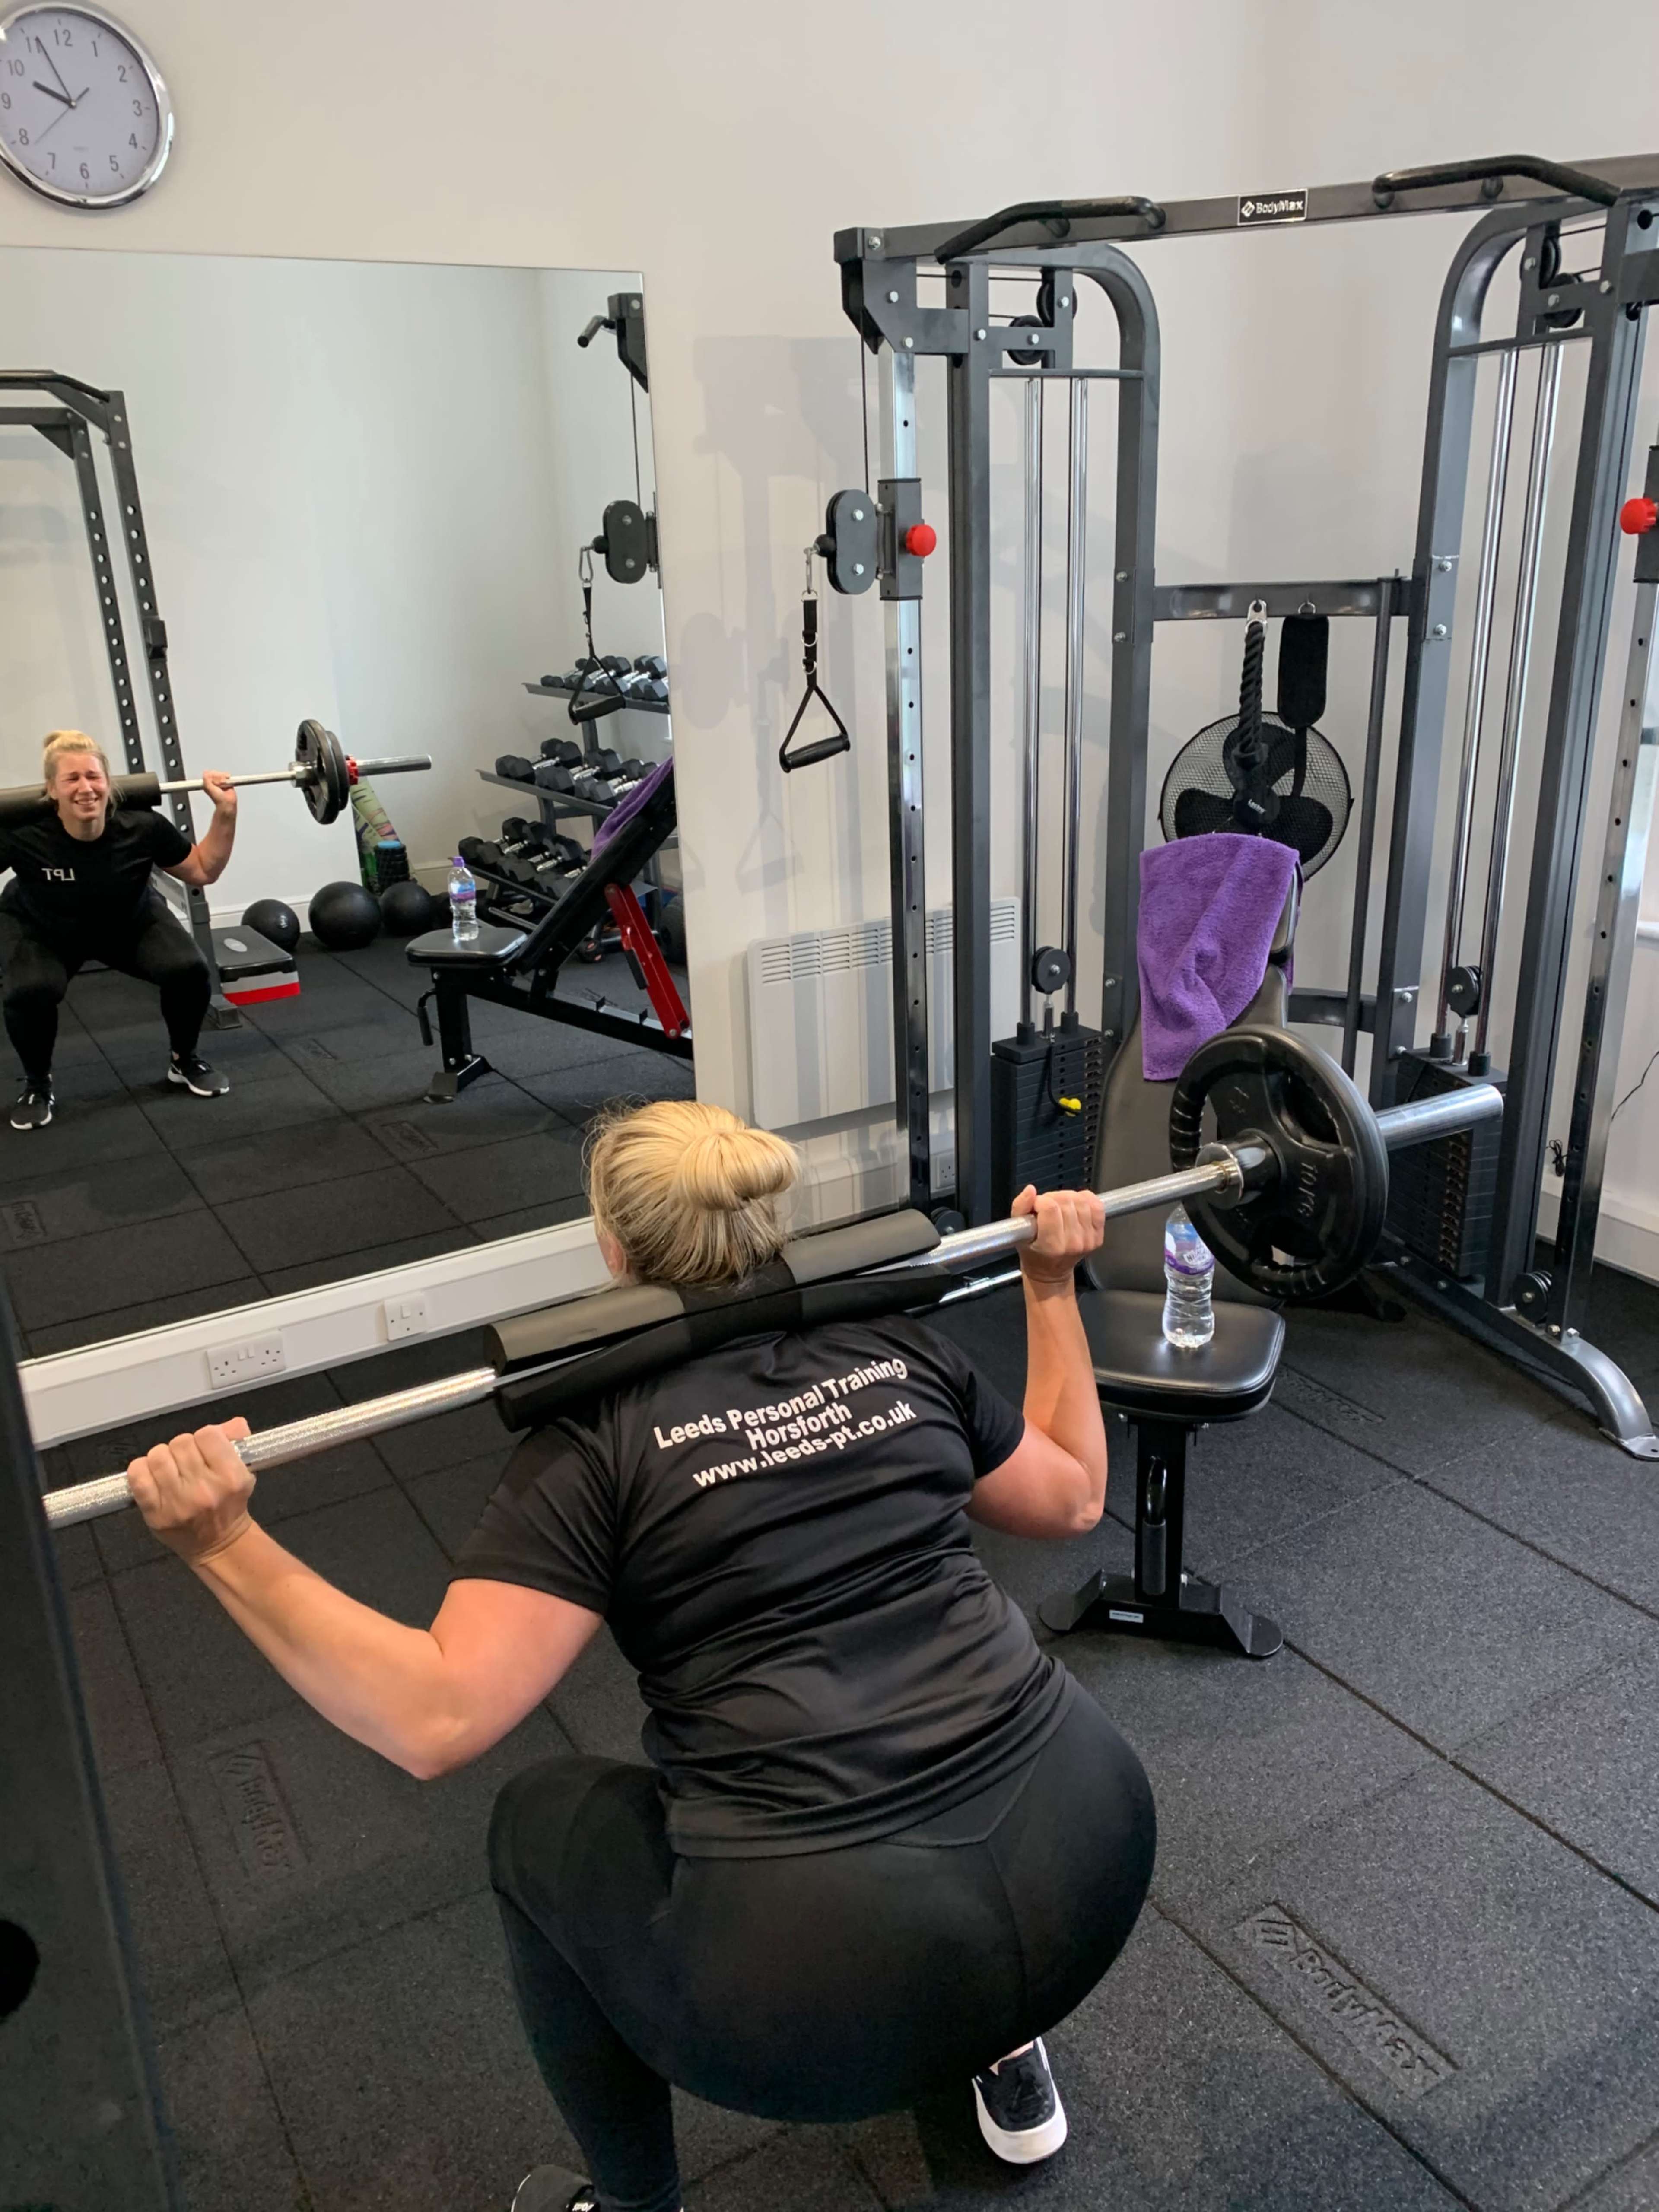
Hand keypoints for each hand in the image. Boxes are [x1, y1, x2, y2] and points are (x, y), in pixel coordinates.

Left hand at [127, 1419, 255, 1564]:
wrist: (218, 1545)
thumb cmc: (229, 1504)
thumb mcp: (243, 1473)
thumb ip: (236, 1443)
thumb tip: (234, 1424)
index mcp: (230, 1477)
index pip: (208, 1435)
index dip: (206, 1438)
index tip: (206, 1448)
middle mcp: (205, 1490)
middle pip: (181, 1443)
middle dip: (183, 1448)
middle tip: (187, 1461)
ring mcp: (178, 1503)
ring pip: (158, 1456)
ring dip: (162, 1458)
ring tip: (170, 1469)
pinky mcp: (155, 1514)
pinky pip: (138, 1476)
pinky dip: (141, 1470)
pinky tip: (151, 1475)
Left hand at [200, 771, 237, 817]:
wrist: (226, 802)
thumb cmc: (217, 797)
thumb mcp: (207, 787)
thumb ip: (206, 778)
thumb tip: (206, 772)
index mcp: (207, 783)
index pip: (209, 773)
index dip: (212, 775)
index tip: (213, 780)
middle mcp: (214, 782)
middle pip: (216, 773)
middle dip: (218, 776)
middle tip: (219, 783)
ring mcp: (221, 782)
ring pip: (221, 774)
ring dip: (223, 777)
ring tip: (223, 783)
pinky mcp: (227, 783)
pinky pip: (227, 776)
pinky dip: (227, 778)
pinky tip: (227, 783)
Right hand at [1013, 1184, 1104, 1288]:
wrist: (1050, 1272)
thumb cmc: (1033, 1252)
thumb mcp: (1017, 1232)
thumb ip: (1020, 1207)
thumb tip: (1030, 1190)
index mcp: (1051, 1245)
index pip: (1050, 1208)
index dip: (1040, 1201)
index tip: (1037, 1207)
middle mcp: (1073, 1243)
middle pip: (1066, 1202)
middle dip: (1053, 1199)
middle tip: (1046, 1208)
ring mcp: (1088, 1240)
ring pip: (1081, 1201)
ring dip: (1068, 1198)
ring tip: (1059, 1207)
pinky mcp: (1098, 1236)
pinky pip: (1097, 1207)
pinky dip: (1086, 1200)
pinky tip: (1076, 1205)